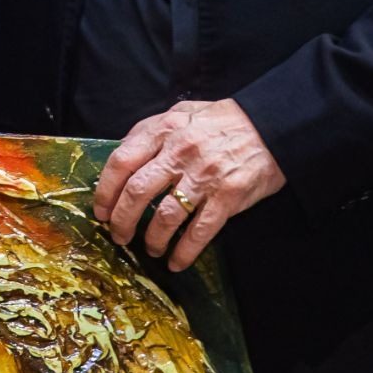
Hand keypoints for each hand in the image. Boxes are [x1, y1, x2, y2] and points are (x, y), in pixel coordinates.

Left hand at [92, 98, 285, 271]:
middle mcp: (180, 152)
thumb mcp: (183, 111)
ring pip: (165, 216)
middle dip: (122, 220)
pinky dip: (184, 251)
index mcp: (164, 129)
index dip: (105, 190)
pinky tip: (176, 261)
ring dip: (152, 239)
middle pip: (137, 192)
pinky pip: (199, 231)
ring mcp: (204, 176)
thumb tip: (123, 152)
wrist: (271, 127)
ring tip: (150, 249)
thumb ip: (153, 129)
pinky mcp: (227, 197)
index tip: (100, 210)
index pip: (122, 161)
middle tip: (118, 236)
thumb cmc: (223, 120)